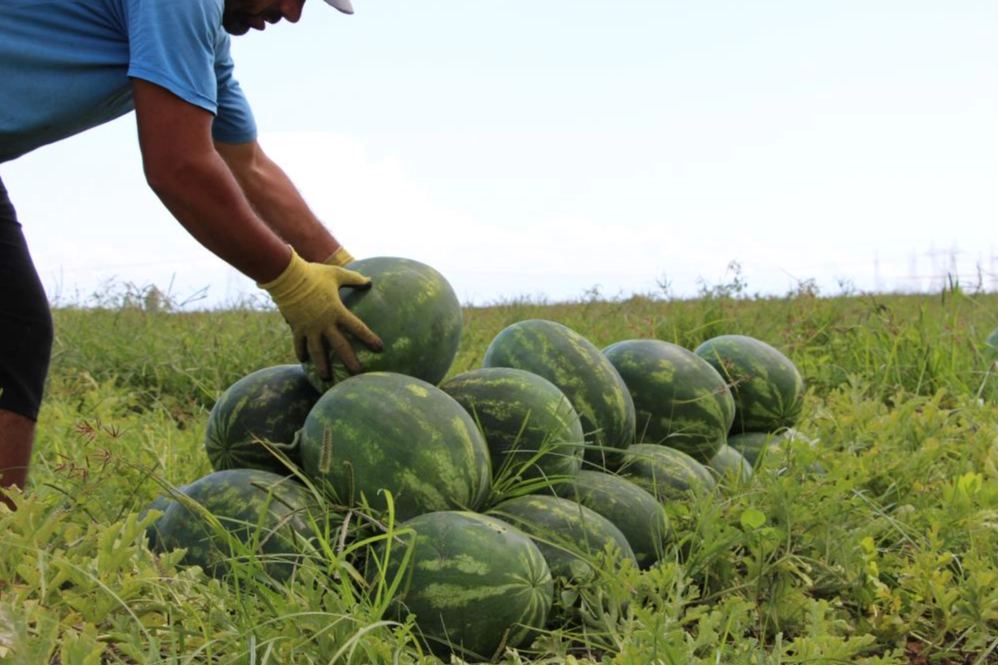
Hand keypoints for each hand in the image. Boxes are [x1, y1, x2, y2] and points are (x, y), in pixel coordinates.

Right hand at [259, 247, 382, 378]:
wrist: (288, 277)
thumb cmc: (314, 274)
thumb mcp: (337, 274)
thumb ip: (355, 279)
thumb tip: (370, 281)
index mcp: (337, 311)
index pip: (358, 328)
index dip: (369, 338)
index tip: (379, 348)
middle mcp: (324, 323)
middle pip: (340, 346)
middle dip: (350, 361)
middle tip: (358, 374)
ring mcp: (310, 327)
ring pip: (318, 351)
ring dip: (322, 365)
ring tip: (326, 378)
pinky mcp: (297, 327)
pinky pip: (299, 343)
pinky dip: (301, 352)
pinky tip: (303, 360)